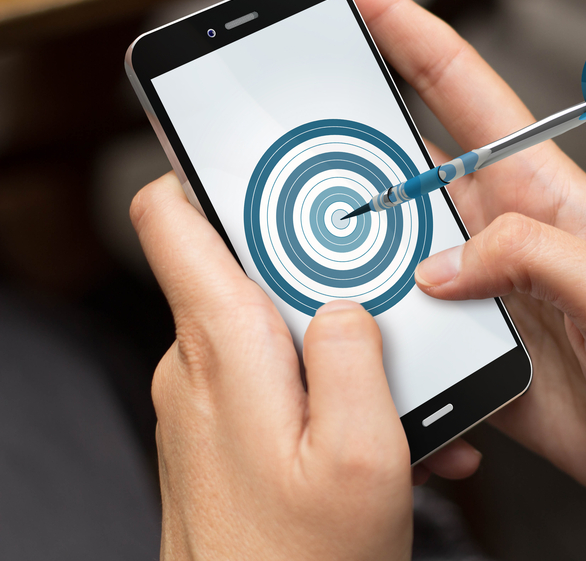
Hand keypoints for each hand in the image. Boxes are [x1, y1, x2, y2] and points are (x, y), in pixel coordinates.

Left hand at [131, 174, 478, 558]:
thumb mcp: (363, 456)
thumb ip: (357, 357)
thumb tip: (350, 303)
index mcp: (224, 349)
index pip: (172, 215)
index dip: (206, 163)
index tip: (256, 144)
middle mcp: (200, 365)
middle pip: (248, 263)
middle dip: (325, 272)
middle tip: (387, 298)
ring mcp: (208, 399)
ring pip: (274, 325)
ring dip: (342, 345)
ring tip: (399, 394)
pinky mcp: (224, 429)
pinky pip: (276, 378)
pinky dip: (329, 388)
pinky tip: (382, 431)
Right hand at [309, 0, 585, 532]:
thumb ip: (529, 257)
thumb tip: (437, 264)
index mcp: (542, 191)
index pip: (458, 85)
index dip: (398, 25)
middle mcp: (503, 232)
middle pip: (403, 164)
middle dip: (338, 134)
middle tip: (270, 124)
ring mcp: (483, 294)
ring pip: (389, 251)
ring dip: (343, 250)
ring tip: (284, 248)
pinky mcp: (475, 353)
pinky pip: (406, 333)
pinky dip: (373, 337)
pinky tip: (350, 348)